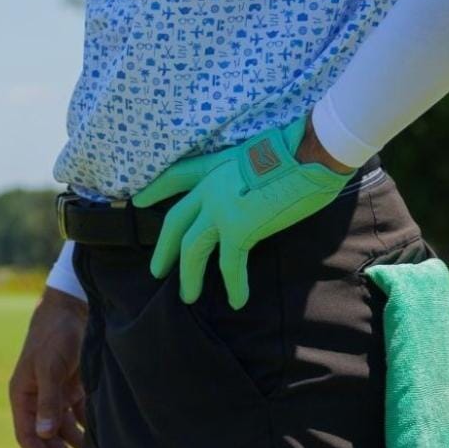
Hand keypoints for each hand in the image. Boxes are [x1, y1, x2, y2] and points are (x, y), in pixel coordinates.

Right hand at [8, 287, 87, 447]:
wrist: (73, 308)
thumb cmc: (54, 335)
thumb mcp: (49, 367)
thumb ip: (48, 402)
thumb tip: (45, 434)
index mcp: (23, 394)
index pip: (26, 433)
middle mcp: (38, 398)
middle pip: (48, 436)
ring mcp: (57, 394)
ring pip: (66, 429)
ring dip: (77, 446)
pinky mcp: (74, 388)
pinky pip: (80, 417)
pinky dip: (88, 430)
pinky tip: (100, 442)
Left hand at [133, 115, 354, 307]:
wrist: (311, 149)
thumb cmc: (298, 147)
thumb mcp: (258, 152)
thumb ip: (247, 171)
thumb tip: (255, 185)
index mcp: (215, 166)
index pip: (177, 176)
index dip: (155, 189)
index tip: (138, 200)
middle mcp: (211, 188)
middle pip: (175, 221)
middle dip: (163, 248)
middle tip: (156, 270)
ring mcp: (221, 208)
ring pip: (192, 248)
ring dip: (189, 275)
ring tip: (188, 296)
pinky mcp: (239, 227)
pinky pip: (230, 264)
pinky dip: (234, 285)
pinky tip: (237, 300)